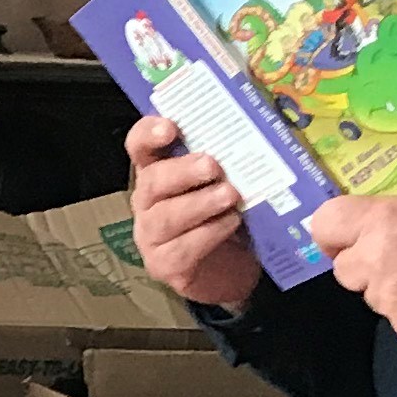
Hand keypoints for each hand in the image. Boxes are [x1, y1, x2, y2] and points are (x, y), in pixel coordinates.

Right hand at [125, 116, 261, 309]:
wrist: (231, 269)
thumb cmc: (227, 214)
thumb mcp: (227, 182)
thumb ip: (228, 160)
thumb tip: (257, 131)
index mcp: (159, 172)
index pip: (139, 147)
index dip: (148, 134)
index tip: (170, 127)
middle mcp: (148, 202)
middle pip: (152, 181)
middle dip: (182, 171)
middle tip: (212, 166)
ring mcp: (152, 236)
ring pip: (165, 217)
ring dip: (200, 204)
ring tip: (231, 196)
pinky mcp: (164, 265)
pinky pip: (181, 249)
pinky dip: (209, 234)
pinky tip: (230, 223)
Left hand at [301, 194, 396, 357]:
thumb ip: (391, 222)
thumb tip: (367, 233)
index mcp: (382, 224)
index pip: (324, 225)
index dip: (333, 235)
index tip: (342, 240)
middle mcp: (378, 266)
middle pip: (346, 272)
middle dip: (368, 269)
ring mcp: (395, 308)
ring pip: (379, 302)